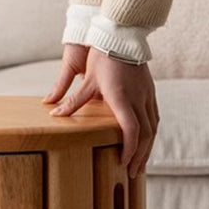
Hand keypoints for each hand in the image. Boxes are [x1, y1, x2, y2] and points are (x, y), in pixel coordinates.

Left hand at [42, 44, 159, 177]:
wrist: (122, 35)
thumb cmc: (102, 57)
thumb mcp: (87, 80)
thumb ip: (73, 101)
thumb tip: (53, 113)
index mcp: (122, 98)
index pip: (132, 130)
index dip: (129, 149)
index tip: (123, 163)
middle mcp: (139, 98)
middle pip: (146, 135)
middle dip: (141, 156)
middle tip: (133, 173)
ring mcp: (147, 94)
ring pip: (154, 127)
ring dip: (148, 147)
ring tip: (141, 163)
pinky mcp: (150, 90)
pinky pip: (155, 117)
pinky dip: (151, 133)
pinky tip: (147, 141)